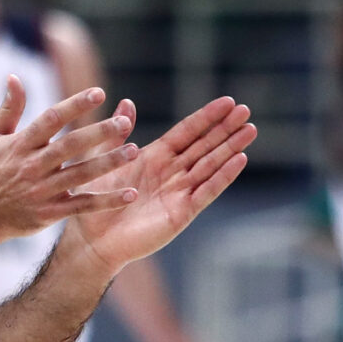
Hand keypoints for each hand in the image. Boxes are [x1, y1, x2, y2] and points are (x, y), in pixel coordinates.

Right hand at [0, 79, 139, 240]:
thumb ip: (9, 108)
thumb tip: (14, 77)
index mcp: (21, 144)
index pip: (51, 119)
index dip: (74, 105)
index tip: (98, 92)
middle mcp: (33, 166)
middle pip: (70, 146)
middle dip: (98, 133)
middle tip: (124, 122)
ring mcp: (42, 191)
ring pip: (81, 175)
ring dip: (108, 163)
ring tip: (133, 151)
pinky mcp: (50, 213)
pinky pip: (83, 206)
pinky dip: (107, 201)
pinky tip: (130, 194)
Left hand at [66, 97, 255, 271]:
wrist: (92, 239)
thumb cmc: (94, 202)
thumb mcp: (106, 161)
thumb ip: (119, 134)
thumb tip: (126, 101)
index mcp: (154, 158)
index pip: (186, 132)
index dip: (206, 117)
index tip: (227, 101)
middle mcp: (171, 173)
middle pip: (204, 146)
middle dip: (225, 128)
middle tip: (246, 109)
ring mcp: (179, 192)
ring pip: (210, 165)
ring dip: (230, 148)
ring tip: (250, 129)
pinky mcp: (181, 212)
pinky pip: (206, 191)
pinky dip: (223, 176)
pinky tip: (240, 159)